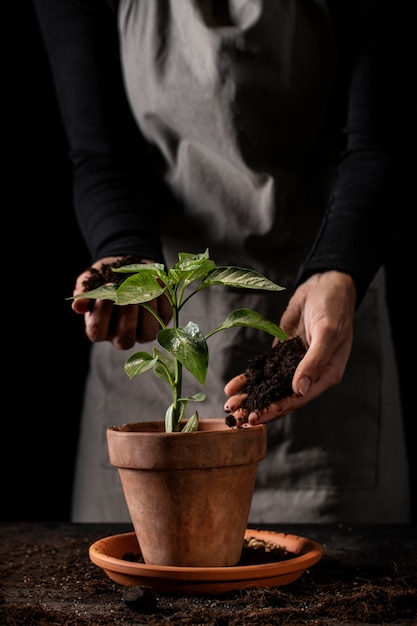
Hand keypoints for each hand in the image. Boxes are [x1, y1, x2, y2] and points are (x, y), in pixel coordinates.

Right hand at [72, 256, 172, 349]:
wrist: (125, 266)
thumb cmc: (103, 277)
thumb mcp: (90, 281)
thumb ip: (83, 294)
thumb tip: (78, 306)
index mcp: (100, 328)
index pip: (97, 333)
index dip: (101, 316)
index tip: (105, 296)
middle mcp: (121, 335)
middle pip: (125, 340)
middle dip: (127, 317)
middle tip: (128, 295)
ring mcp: (143, 330)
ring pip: (148, 333)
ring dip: (147, 309)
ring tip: (144, 287)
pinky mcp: (162, 319)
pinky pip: (165, 315)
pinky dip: (162, 297)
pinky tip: (156, 280)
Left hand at [224, 271, 356, 424]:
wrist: (325, 284)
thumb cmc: (334, 307)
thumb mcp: (327, 332)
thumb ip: (315, 361)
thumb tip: (300, 389)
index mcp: (326, 374)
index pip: (299, 399)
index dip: (277, 409)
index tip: (257, 417)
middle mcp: (309, 373)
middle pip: (282, 396)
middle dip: (259, 407)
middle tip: (237, 418)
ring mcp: (294, 363)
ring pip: (270, 385)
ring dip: (251, 396)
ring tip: (231, 406)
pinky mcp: (282, 352)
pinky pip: (264, 369)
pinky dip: (249, 378)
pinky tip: (233, 386)